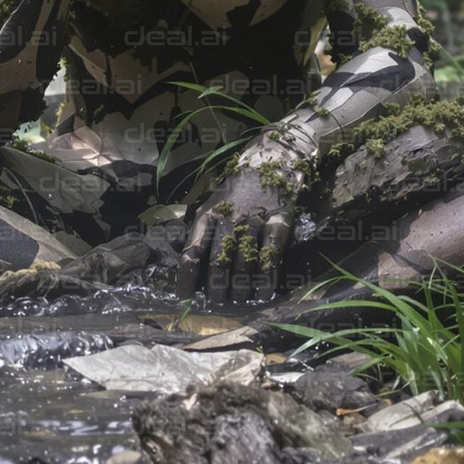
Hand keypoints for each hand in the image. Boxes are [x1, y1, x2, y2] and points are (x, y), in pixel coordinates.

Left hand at [175, 137, 310, 304]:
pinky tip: (263, 292)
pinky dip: (266, 278)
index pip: (191, 253)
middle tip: (218, 305)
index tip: (184, 299)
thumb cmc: (238, 187)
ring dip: (240, 289)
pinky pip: (270, 256)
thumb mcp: (213, 204)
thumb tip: (192, 268)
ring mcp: (254, 221)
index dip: (187, 280)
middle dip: (216, 290)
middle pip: (217, 263)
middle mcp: (228, 220)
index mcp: (207, 216)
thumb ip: (204, 232)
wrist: (272, 158)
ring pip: (243, 264)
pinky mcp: (278, 222)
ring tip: (239, 301)